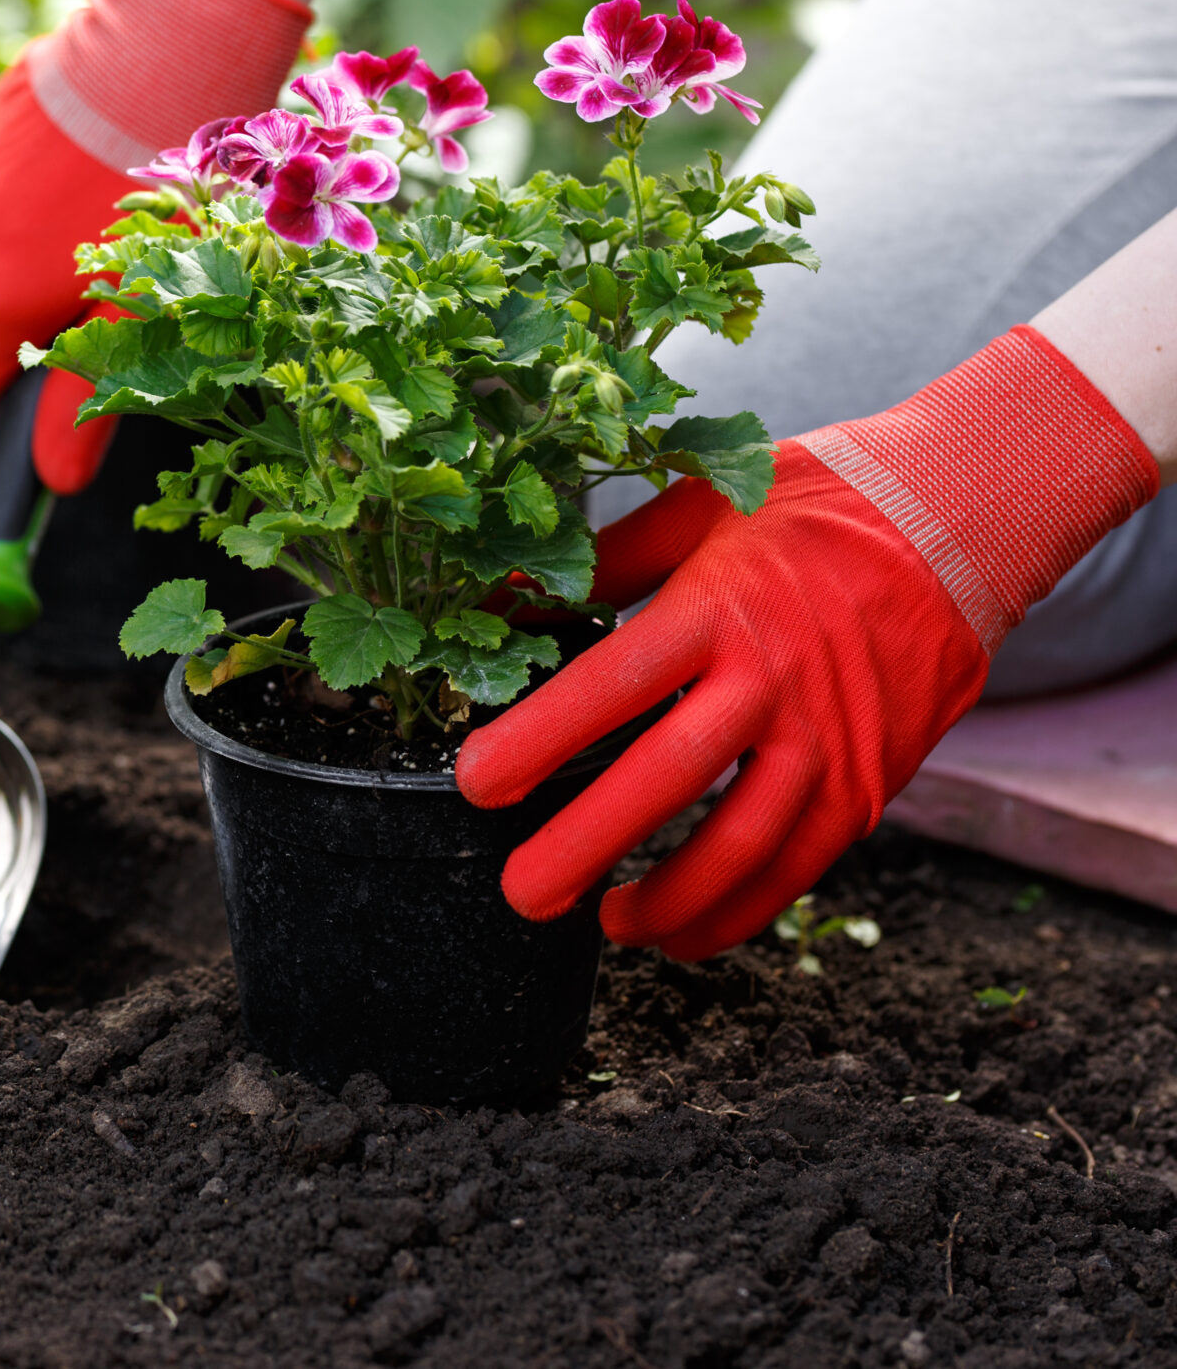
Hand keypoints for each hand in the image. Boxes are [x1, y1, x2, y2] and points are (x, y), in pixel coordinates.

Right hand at [0, 0, 307, 494]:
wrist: (164, 52)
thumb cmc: (168, 191)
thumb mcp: (144, 308)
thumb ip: (86, 396)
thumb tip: (54, 482)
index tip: (30, 401)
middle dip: (35, 308)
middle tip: (115, 269)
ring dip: (33, 242)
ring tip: (107, 201)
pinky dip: (30, 187)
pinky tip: (86, 157)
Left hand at [459, 326, 1159, 958]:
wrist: (960, 520)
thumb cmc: (808, 505)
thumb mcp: (699, 504)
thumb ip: (600, 562)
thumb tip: (501, 596)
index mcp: (716, 608)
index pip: (612, 685)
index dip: (540, 739)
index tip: (476, 784)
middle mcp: (772, 681)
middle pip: (668, 780)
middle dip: (585, 845)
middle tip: (522, 893)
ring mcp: (828, 739)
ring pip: (741, 847)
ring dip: (667, 900)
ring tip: (603, 923)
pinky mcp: (869, 782)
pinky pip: (798, 867)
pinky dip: (737, 911)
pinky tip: (682, 931)